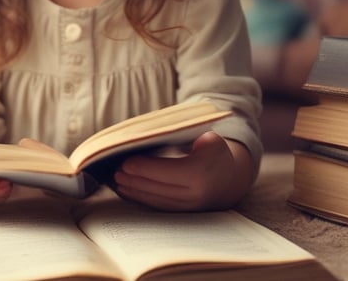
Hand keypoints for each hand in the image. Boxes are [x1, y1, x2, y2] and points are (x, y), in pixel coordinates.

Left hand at [113, 131, 252, 210]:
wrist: (232, 175)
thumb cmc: (213, 148)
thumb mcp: (206, 135)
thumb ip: (183, 136)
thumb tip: (147, 136)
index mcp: (203, 171)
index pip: (168, 172)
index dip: (145, 168)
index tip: (125, 162)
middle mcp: (198, 193)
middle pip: (160, 188)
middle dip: (135, 180)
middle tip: (115, 171)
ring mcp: (193, 207)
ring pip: (158, 200)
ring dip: (135, 192)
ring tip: (118, 181)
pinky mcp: (186, 213)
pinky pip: (161, 207)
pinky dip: (143, 199)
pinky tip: (128, 191)